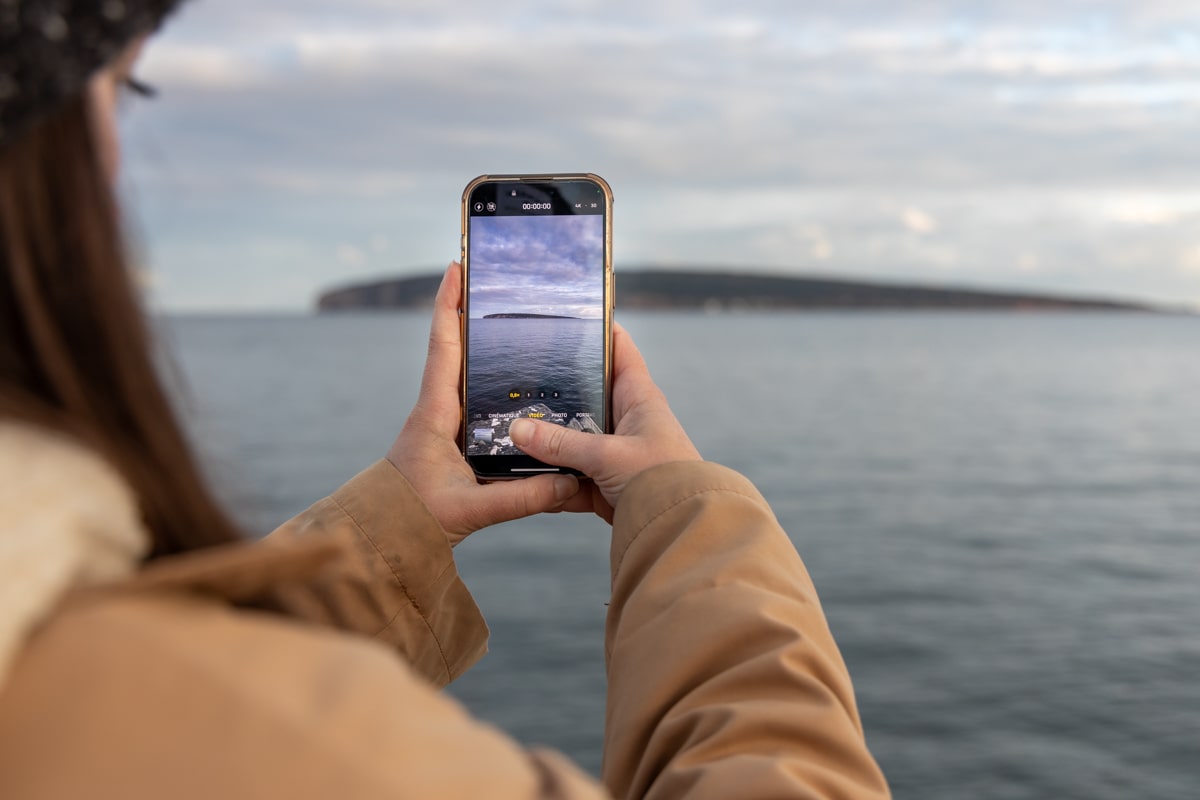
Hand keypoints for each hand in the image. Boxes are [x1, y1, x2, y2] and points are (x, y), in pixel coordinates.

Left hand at [386, 263, 578, 546]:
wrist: (385, 534)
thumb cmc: (416, 517)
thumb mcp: (473, 509)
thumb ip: (523, 497)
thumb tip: (571, 482)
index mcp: (436, 412)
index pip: (442, 345)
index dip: (449, 304)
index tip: (457, 267)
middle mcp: (437, 407)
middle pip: (453, 344)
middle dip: (471, 309)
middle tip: (495, 278)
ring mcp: (443, 420)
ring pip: (462, 368)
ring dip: (480, 341)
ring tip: (510, 315)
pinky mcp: (450, 436)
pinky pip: (471, 394)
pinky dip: (487, 375)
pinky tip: (513, 376)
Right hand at [508, 324, 700, 522]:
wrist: (682, 531)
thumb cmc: (662, 482)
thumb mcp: (608, 456)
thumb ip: (562, 444)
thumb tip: (518, 428)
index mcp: (639, 398)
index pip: (619, 350)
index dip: (597, 329)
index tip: (567, 315)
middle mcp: (627, 421)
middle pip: (586, 394)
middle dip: (555, 391)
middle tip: (517, 376)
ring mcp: (615, 453)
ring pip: (573, 438)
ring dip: (548, 441)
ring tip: (509, 430)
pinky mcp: (606, 485)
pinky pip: (571, 476)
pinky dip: (551, 480)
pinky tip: (523, 478)